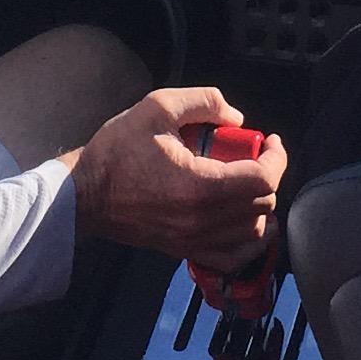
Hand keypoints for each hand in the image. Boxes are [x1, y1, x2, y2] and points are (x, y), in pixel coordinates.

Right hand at [68, 86, 288, 264]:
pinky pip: (232, 257)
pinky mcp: (184, 251)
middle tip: (251, 155)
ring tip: (246, 182)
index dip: (277, 156)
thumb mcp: (157, 107)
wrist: (83, 194)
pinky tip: (242, 220)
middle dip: (266, 175)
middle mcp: (203, 220)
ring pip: (253, 232)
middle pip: (263, 204)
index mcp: (201, 185)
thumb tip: (237, 117)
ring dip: (259, 205)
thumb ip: (204, 102)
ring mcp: (194, 240)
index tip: (269, 140)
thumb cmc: (117, 150)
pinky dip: (247, 241)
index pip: (263, 178)